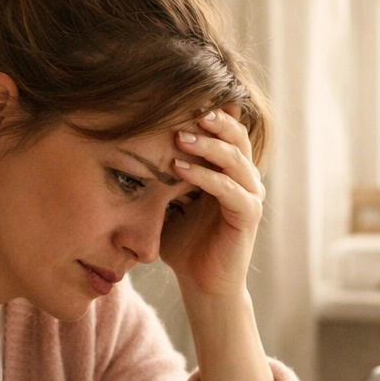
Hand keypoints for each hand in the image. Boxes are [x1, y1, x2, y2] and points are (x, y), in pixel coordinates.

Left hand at [159, 106, 265, 298]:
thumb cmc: (183, 242)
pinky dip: (206, 176)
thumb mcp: (167, 200)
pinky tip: (179, 168)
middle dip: (212, 119)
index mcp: (228, 169)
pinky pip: (230, 189)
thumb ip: (161, 173)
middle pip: (235, 135)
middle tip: (185, 107)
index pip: (224, 130)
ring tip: (180, 135)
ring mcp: (250, 195)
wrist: (200, 283)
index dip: (206, 111)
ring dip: (207, 144)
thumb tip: (129, 142)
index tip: (175, 98)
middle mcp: (244, 177)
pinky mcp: (248, 215)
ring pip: (235, 158)